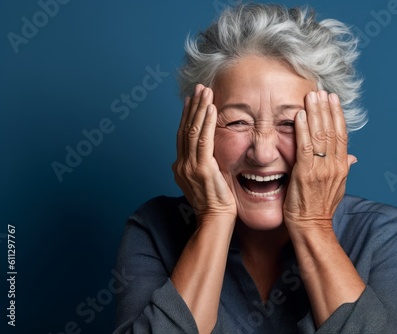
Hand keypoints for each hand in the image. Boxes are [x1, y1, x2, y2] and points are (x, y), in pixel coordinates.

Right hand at [172, 84, 236, 221]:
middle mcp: (181, 164)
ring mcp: (190, 166)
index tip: (192, 100)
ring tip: (205, 92)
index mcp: (181, 167)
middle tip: (199, 89)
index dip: (187, 116)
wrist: (215, 221)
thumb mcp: (202, 183)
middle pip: (185, 129)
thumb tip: (199, 158)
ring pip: (193, 131)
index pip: (183, 135)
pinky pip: (203, 140)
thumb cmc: (214, 204)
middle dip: (192, 106)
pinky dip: (206, 122)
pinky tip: (211, 108)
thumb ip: (199, 167)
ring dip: (199, 109)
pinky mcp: (202, 169)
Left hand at [283, 91, 356, 229]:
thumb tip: (353, 157)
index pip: (342, 135)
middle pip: (332, 130)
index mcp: (343, 166)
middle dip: (326, 109)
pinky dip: (303, 130)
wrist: (312, 227)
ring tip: (311, 96)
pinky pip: (304, 147)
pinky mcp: (305, 173)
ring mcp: (321, 169)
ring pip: (320, 135)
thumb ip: (344, 169)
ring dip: (315, 113)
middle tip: (321, 91)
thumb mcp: (338, 187)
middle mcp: (334, 165)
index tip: (333, 100)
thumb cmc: (321, 208)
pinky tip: (300, 115)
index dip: (337, 115)